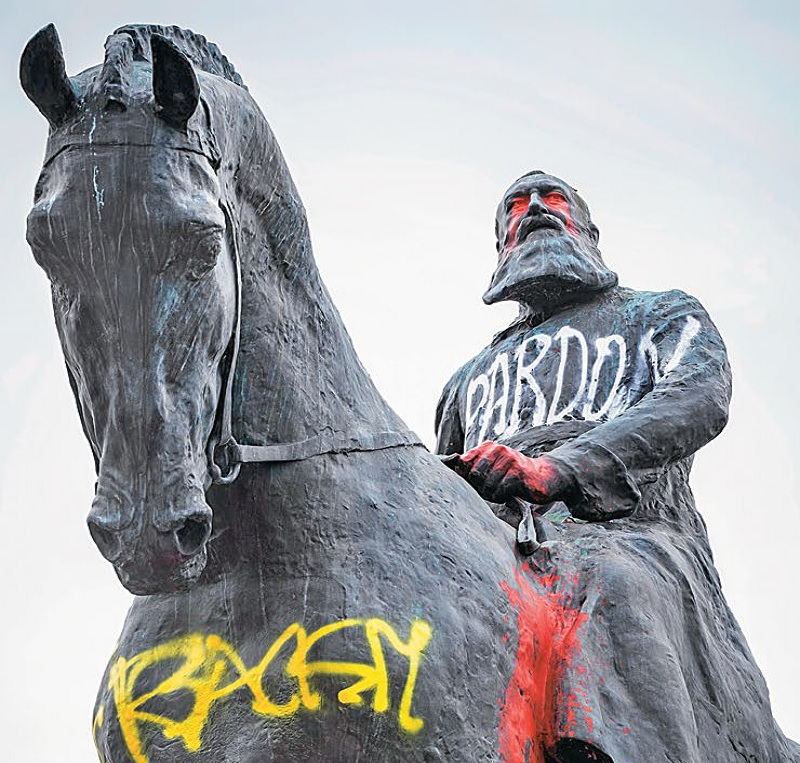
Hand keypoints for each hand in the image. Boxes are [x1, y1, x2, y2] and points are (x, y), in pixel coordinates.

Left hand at [445, 441, 565, 504]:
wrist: (544, 477)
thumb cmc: (513, 476)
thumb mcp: (492, 468)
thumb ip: (473, 468)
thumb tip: (450, 470)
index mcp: (487, 447)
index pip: (463, 462)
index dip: (466, 478)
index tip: (478, 483)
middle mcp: (497, 449)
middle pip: (474, 475)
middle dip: (481, 488)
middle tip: (493, 489)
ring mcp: (509, 459)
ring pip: (486, 485)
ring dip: (493, 494)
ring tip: (503, 490)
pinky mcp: (518, 473)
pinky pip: (499, 491)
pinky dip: (502, 497)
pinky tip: (510, 492)